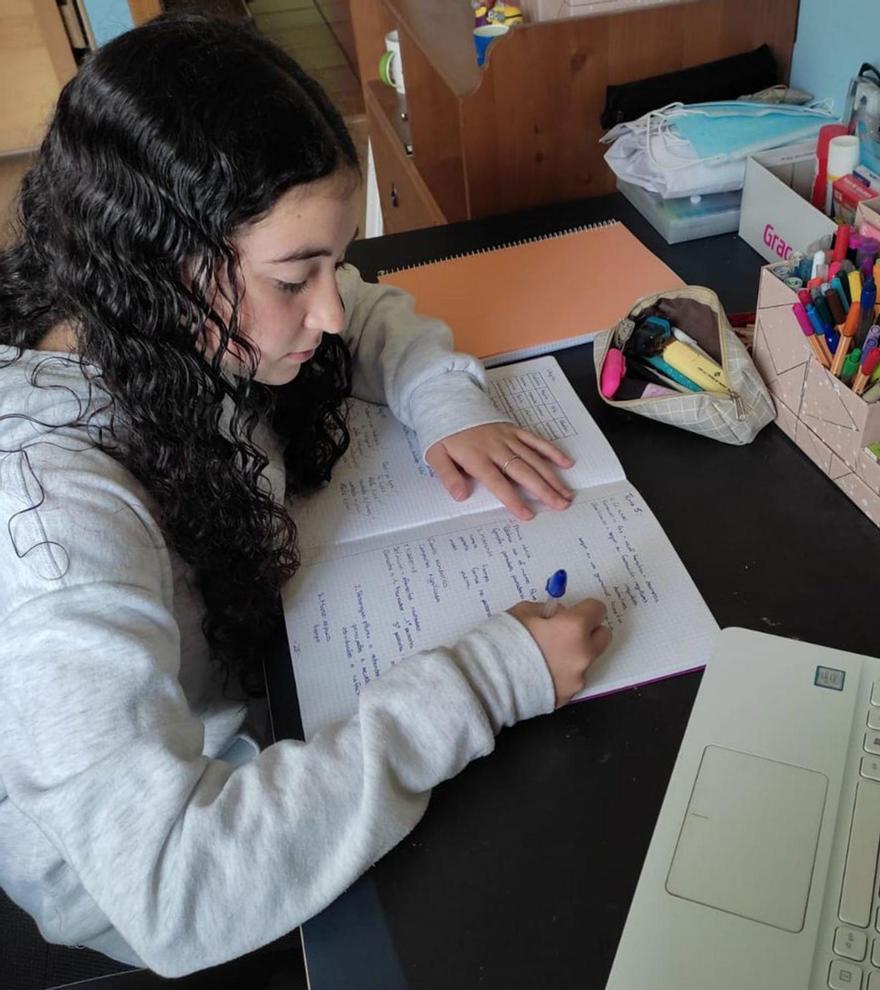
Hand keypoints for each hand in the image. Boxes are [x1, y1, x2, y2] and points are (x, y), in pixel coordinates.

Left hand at [424, 423, 574, 520]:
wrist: (448, 402)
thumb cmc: (442, 433)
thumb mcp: (435, 456)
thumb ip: (448, 476)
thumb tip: (460, 496)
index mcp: (476, 457)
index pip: (497, 482)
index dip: (513, 499)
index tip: (528, 515)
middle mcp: (495, 447)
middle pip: (523, 471)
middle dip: (543, 489)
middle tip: (560, 505)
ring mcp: (507, 437)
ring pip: (534, 458)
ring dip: (551, 476)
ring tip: (566, 493)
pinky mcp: (513, 429)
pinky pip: (535, 440)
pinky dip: (551, 451)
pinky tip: (566, 463)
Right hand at [508, 598, 610, 707]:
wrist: (490, 681)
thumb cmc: (504, 641)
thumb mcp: (522, 612)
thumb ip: (547, 611)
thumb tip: (558, 614)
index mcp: (574, 627)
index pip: (597, 609)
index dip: (584, 608)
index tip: (572, 612)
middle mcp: (583, 653)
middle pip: (603, 636)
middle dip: (588, 631)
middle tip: (565, 632)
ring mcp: (577, 678)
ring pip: (587, 660)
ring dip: (574, 655)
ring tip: (545, 657)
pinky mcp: (568, 696)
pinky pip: (572, 679)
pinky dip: (561, 674)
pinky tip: (540, 673)